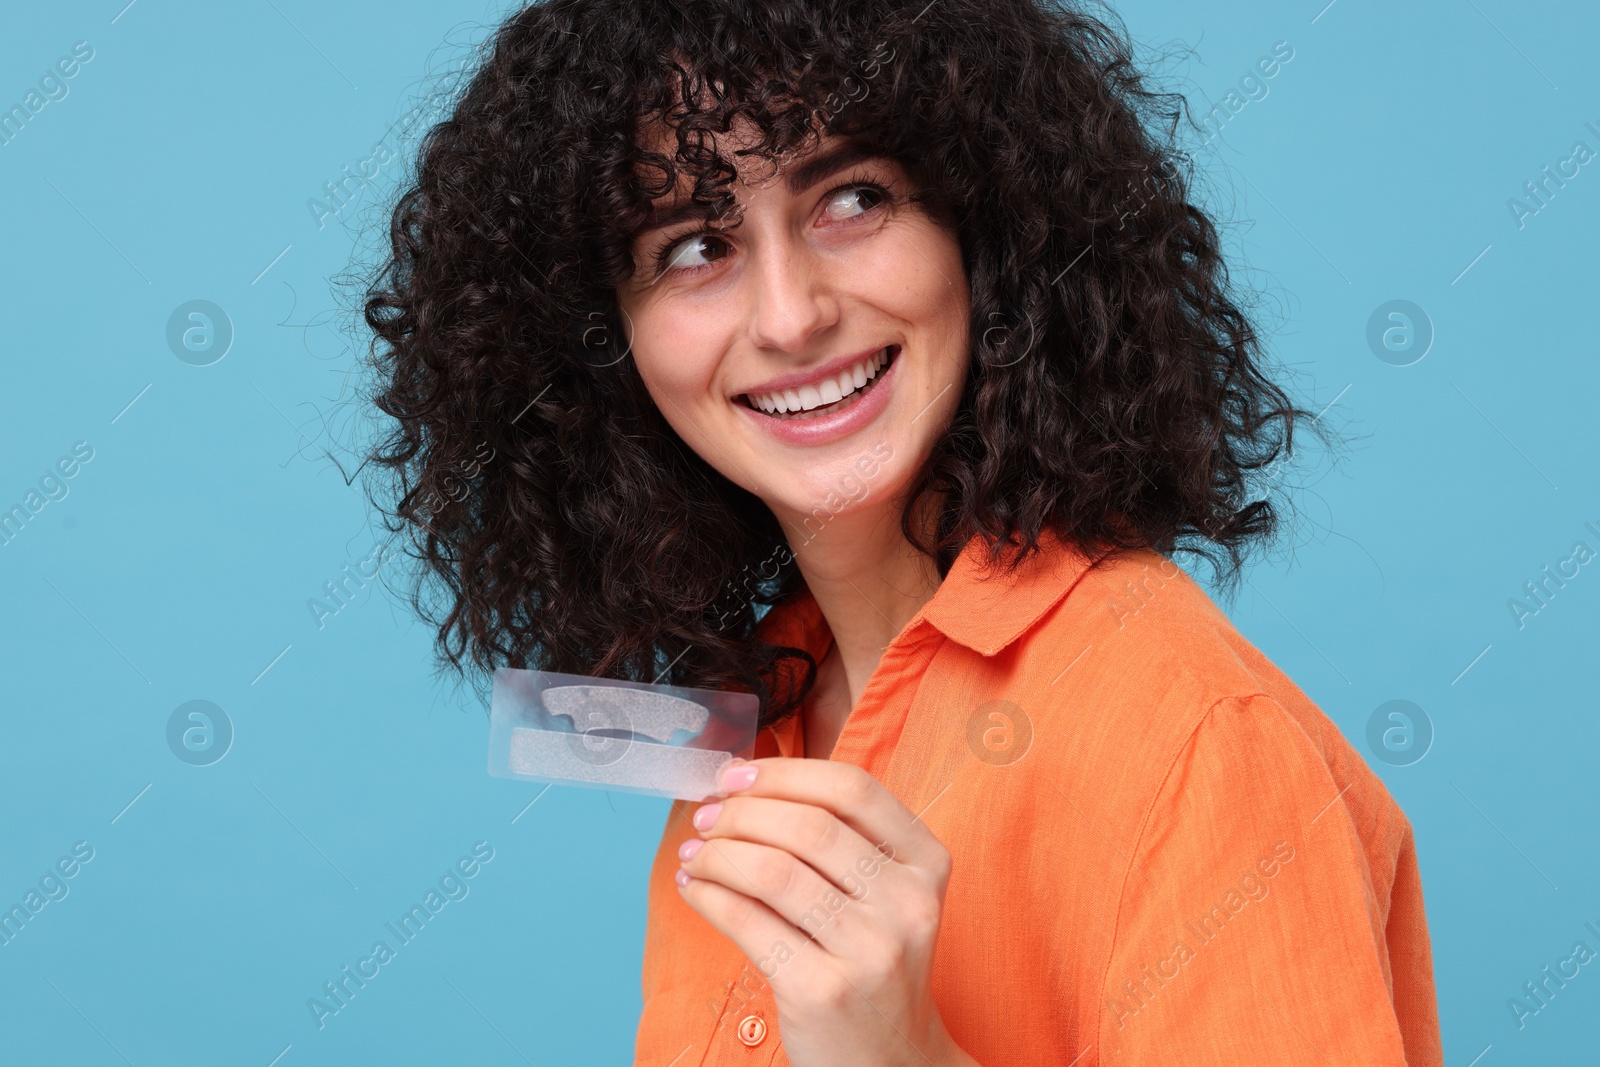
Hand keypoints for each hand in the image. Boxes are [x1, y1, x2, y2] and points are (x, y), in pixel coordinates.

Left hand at [675, 757, 978, 1066]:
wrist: (893, 1061)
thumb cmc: (873, 964)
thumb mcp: (885, 896)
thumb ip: (838, 841)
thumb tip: (742, 786)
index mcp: (927, 863)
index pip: (852, 788)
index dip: (784, 773)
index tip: (736, 776)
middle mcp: (907, 903)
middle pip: (807, 825)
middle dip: (741, 812)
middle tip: (705, 817)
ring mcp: (868, 950)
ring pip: (772, 870)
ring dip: (716, 854)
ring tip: (694, 854)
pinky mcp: (821, 990)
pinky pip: (747, 921)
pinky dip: (708, 895)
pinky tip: (694, 888)